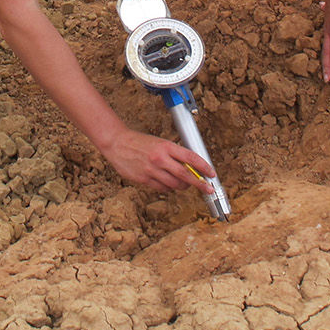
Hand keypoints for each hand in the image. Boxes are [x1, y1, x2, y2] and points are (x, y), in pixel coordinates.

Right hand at [101, 126, 215, 191]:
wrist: (117, 143)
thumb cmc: (139, 142)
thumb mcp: (160, 143)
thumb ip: (174, 154)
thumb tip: (190, 167)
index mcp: (166, 146)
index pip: (190, 157)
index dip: (204, 167)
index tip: (212, 173)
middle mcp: (160, 159)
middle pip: (185, 175)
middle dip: (199, 183)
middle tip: (208, 188)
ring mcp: (152, 170)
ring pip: (175, 184)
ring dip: (183, 186)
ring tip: (185, 184)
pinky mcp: (144, 179)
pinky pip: (162, 188)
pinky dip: (168, 187)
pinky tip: (168, 182)